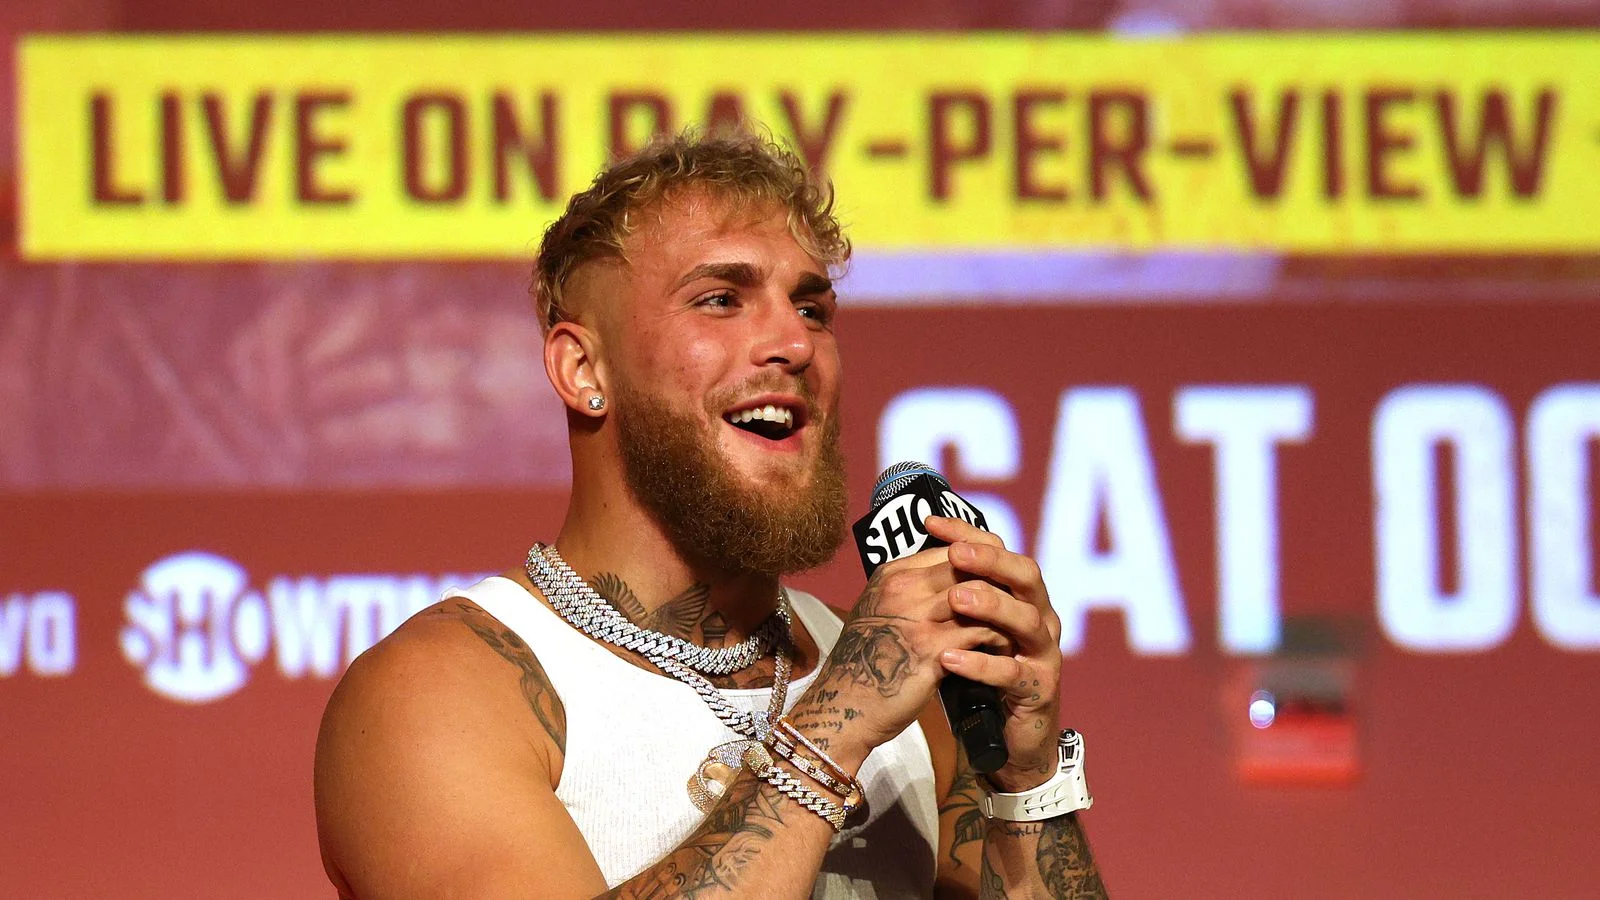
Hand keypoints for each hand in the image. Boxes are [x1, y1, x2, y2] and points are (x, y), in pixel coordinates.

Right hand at [787, 540, 1010, 768]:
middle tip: (1018, 601)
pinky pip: (982, 632)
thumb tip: (949, 584)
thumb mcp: (879, 615)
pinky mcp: (932, 650)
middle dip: (999, 582)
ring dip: (1004, 610)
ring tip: (1016, 625)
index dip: (981, 562)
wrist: (845, 707)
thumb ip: (909, 595)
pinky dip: (1000, 639)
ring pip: (981, 595)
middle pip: (968, 566)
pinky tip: (1007, 650)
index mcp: (890, 576)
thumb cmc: (864, 664)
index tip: (1000, 579)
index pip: (950, 550)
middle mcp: (902, 589)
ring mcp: (917, 618)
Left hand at [925, 515, 1063, 791]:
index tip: (930, 523)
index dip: (968, 535)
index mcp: (1021, 597)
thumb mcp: (966, 630)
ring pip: (1027, 620)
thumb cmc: (981, 676)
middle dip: (990, 562)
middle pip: (1026, 576)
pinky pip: (1012, 673)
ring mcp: (1044, 654)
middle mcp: (1040, 617)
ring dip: (990, 606)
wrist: (1007, 739)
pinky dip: (981, 664)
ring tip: (955, 600)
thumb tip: (917, 555)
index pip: (1001, 551)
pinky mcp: (1039, 691)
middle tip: (955, 556)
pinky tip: (950, 658)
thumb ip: (954, 596)